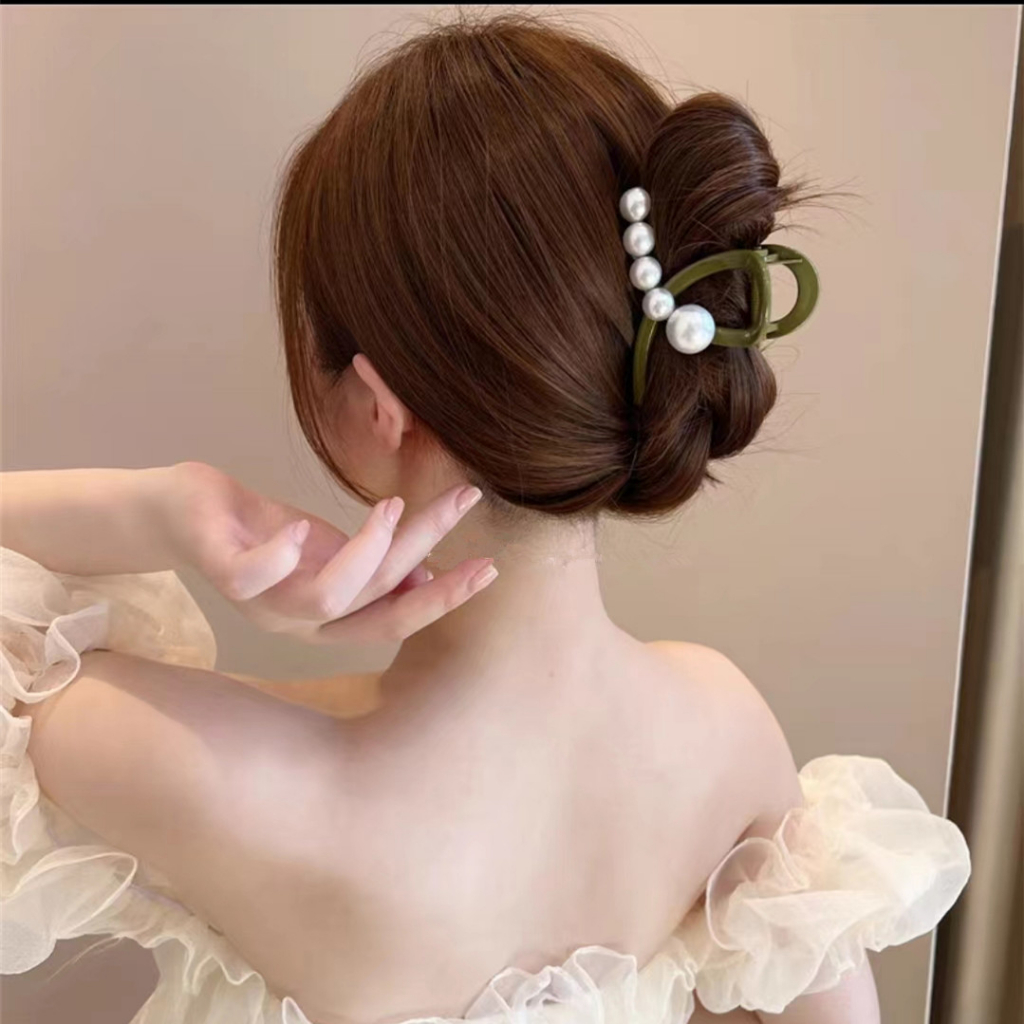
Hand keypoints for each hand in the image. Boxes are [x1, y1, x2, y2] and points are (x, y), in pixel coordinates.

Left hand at [156, 461, 496, 643]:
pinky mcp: (222, 570)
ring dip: (367, 553)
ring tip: (391, 506)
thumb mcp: (329, 549)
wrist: (184, 514)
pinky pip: (252, 579)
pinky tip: (302, 524)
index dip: (443, 598)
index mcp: (330, 617)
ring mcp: (261, 602)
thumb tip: (427, 575)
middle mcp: (300, 621)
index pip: (397, 618)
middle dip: (427, 572)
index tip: (488, 568)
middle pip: (376, 611)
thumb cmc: (263, 533)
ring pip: (328, 599)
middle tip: (463, 514)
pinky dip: (281, 555)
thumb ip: (374, 566)